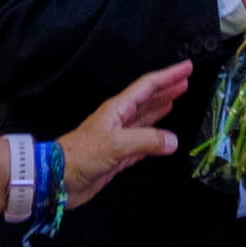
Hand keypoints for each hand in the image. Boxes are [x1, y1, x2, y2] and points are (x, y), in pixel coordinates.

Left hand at [61, 63, 192, 205]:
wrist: (58, 180)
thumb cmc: (83, 155)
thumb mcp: (115, 144)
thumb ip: (146, 140)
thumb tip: (174, 141)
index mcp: (118, 109)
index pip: (147, 86)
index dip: (168, 76)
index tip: (187, 67)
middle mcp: (120, 120)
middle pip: (148, 99)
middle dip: (167, 88)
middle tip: (187, 80)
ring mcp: (120, 138)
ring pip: (146, 119)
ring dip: (161, 108)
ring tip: (177, 98)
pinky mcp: (119, 157)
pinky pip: (144, 142)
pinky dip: (155, 137)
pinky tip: (164, 136)